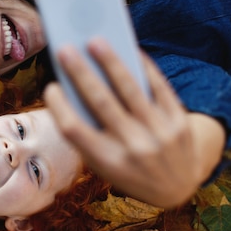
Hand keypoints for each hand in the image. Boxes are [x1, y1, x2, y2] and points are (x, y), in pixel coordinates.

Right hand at [43, 40, 224, 207]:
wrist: (178, 189)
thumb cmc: (128, 168)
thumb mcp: (104, 164)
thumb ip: (90, 133)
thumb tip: (75, 84)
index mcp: (107, 163)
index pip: (74, 131)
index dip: (59, 107)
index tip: (51, 87)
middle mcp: (133, 150)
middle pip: (101, 103)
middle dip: (81, 74)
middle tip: (65, 49)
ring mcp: (160, 136)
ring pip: (130, 90)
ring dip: (110, 62)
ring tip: (95, 41)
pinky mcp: (180, 124)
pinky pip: (159, 87)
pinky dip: (143, 67)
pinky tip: (130, 50)